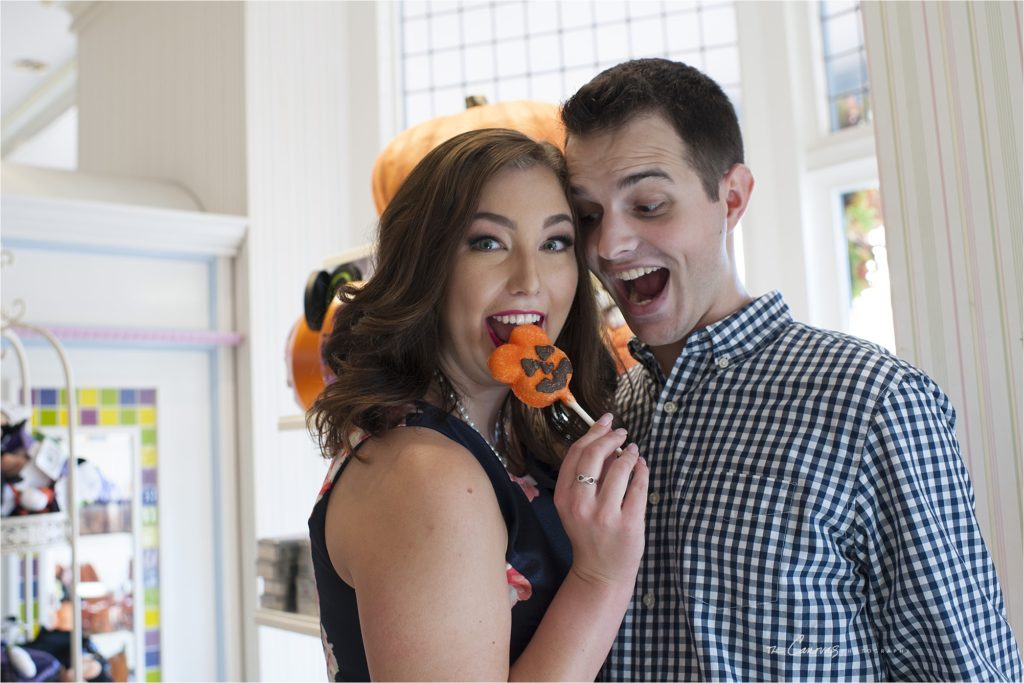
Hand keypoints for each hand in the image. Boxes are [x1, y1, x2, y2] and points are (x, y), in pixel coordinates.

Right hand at [553, 413, 648, 587]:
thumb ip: (586, 477)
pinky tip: (642, 466)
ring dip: (629, 454)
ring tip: (633, 451)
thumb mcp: (576, 506)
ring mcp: (605, 514)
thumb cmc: (588, 534)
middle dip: (610, 437)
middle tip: (621, 432)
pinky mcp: (628, 523)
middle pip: (594, 455)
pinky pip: (638, 486)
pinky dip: (642, 470)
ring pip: (620, 468)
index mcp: (563, 497)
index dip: (591, 433)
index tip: (604, 422)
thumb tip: (607, 444)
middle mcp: (580, 504)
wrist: (600, 573)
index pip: (575, 454)